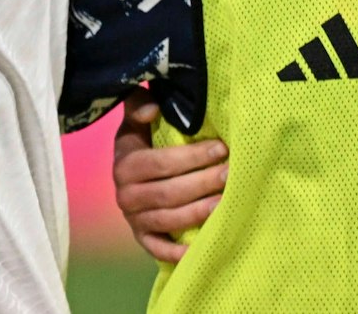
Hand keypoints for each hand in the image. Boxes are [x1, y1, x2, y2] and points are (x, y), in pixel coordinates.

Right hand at [112, 92, 227, 263]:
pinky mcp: (142, 238)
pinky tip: (201, 248)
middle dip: (203, 183)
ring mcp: (134, 220)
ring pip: (169, 220)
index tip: (221, 149)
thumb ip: (138, 105)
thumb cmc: (141, 143)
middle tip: (231, 173)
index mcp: (125, 165)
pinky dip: (178, 253)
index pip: (161, 163)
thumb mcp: (135, 122)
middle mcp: (125, 196)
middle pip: (168, 193)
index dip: (192, 157)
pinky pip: (159, 249)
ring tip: (226, 202)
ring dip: (199, 212)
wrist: (128, 174)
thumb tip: (152, 108)